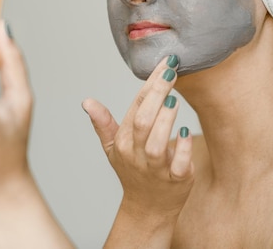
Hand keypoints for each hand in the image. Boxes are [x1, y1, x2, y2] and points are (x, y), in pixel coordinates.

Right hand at [83, 55, 193, 216]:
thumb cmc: (131, 172)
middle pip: (142, 121)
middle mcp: (136, 153)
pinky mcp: (176, 181)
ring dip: (165, 119)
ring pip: (156, 143)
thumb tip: (87, 101)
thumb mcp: (112, 148)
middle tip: (172, 70)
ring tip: (174, 99)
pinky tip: (186, 131)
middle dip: (157, 94)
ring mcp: (155, 169)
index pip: (136, 106)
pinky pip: (178, 165)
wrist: (146, 209)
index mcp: (123, 140)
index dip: (150, 83)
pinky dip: (181, 148)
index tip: (165, 63)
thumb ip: (102, 123)